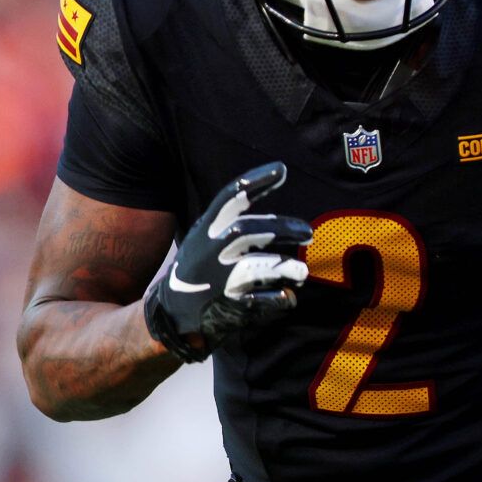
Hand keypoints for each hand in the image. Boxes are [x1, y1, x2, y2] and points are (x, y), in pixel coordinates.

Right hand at [143, 162, 310, 361]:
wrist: (173, 312)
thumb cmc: (201, 268)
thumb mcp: (208, 239)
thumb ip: (237, 224)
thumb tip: (281, 215)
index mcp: (206, 229)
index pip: (230, 198)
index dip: (255, 181)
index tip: (282, 169)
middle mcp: (209, 250)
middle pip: (246, 230)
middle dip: (280, 228)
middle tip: (308, 232)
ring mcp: (216, 278)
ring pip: (252, 267)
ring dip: (282, 267)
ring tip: (302, 273)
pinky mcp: (225, 305)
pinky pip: (255, 301)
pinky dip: (274, 299)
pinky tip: (289, 297)